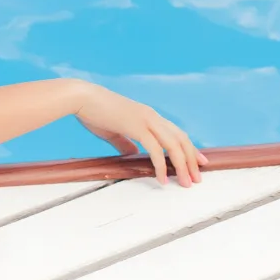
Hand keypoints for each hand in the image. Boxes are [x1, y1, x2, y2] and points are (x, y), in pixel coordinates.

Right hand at [73, 82, 206, 187]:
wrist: (82, 97)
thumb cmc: (93, 112)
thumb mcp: (112, 130)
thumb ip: (125, 142)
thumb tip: (133, 154)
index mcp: (148, 115)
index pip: (176, 133)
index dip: (189, 148)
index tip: (197, 162)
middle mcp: (152, 117)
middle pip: (181, 140)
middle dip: (191, 160)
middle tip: (197, 177)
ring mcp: (146, 121)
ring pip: (174, 145)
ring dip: (182, 165)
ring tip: (186, 182)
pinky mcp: (137, 127)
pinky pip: (155, 150)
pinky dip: (161, 166)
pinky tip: (162, 179)